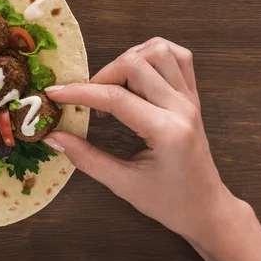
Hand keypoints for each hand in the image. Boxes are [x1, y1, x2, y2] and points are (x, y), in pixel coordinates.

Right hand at [43, 37, 247, 242]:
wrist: (207, 209)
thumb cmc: (169, 202)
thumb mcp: (123, 185)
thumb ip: (86, 158)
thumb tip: (54, 137)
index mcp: (166, 130)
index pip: (115, 97)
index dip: (79, 92)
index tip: (53, 93)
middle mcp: (182, 107)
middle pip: (135, 63)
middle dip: (102, 75)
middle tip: (88, 101)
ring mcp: (190, 99)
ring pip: (158, 51)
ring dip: (128, 60)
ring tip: (112, 86)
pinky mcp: (193, 97)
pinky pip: (178, 57)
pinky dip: (152, 55)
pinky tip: (137, 75)